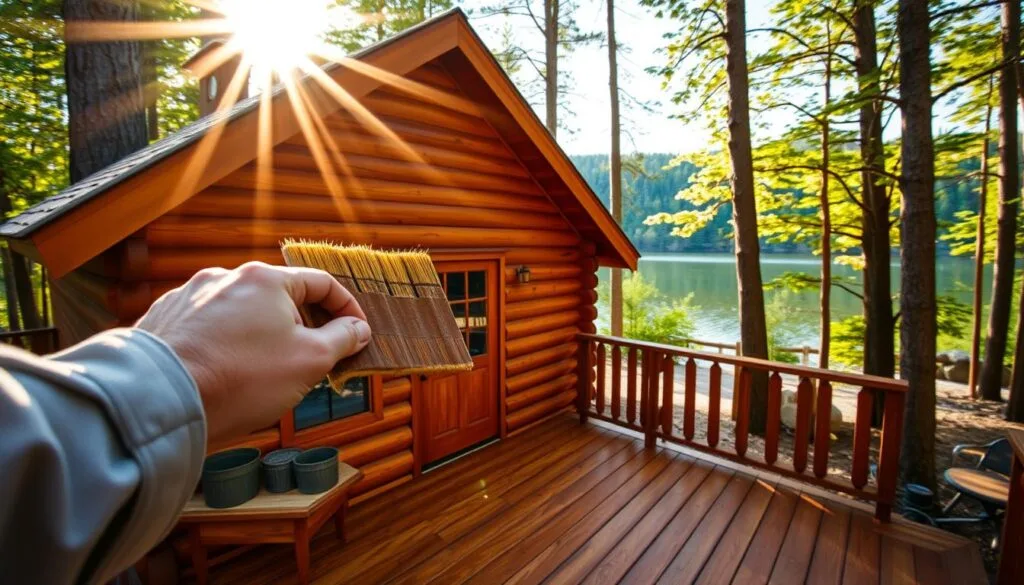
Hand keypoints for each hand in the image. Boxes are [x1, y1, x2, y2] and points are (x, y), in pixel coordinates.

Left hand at [136, 262, 370, 441]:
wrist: (161, 400)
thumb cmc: (242, 378)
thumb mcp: (310, 360)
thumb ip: (341, 339)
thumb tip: (357, 329)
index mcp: (265, 279)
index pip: (321, 283)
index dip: (347, 310)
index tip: (357, 335)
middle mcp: (225, 277)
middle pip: (280, 297)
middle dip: (303, 327)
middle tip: (315, 360)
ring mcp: (189, 296)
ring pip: (242, 313)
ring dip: (262, 336)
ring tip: (266, 373)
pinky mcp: (164, 320)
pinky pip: (209, 328)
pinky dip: (226, 345)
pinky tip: (227, 373)